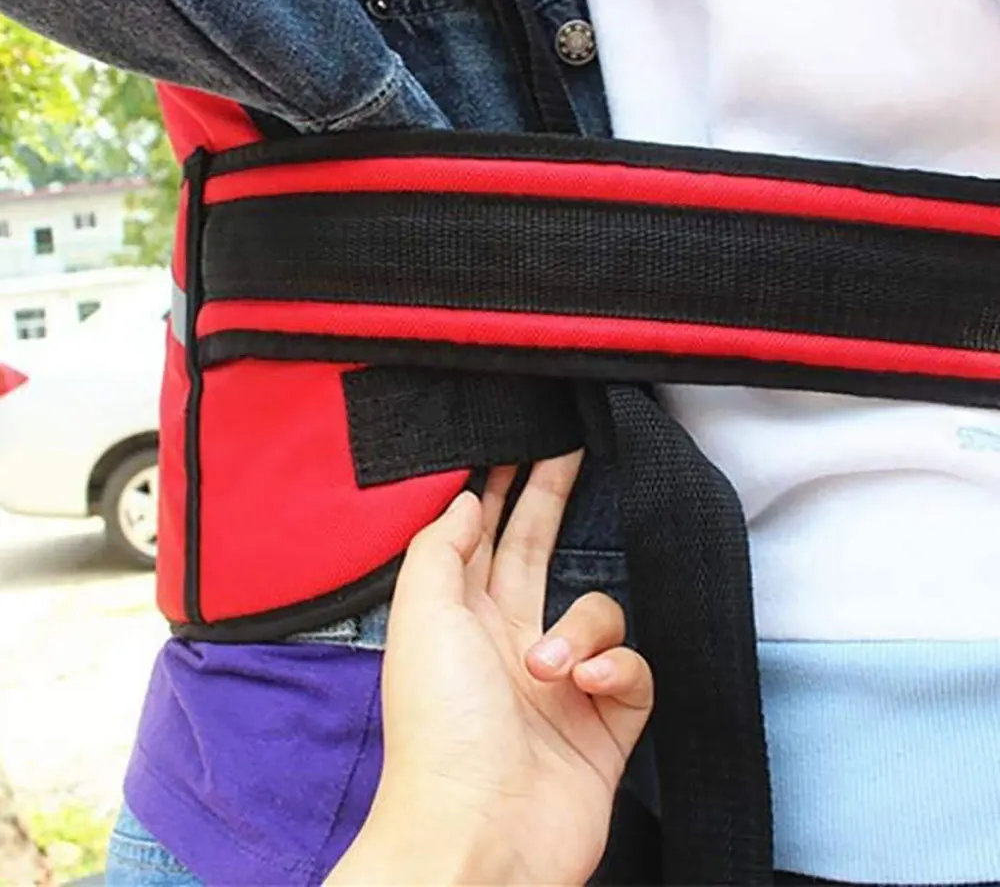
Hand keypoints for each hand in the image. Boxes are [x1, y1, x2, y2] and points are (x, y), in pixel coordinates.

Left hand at [330, 452, 652, 884]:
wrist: (480, 832)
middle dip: (553, 501)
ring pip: (598, 613)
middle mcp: (511, 643)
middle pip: (540, 553)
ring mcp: (562, 684)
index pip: (488, 538)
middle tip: (570, 450)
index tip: (518, 446)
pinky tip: (590, 685)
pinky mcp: (606, 722)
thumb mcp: (422, 619)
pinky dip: (619, 668)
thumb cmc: (441, 726)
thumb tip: (466, 500)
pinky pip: (634, 670)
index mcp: (464, 620)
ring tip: (547, 666)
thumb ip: (441, 549)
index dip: (503, 492)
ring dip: (581, 627)